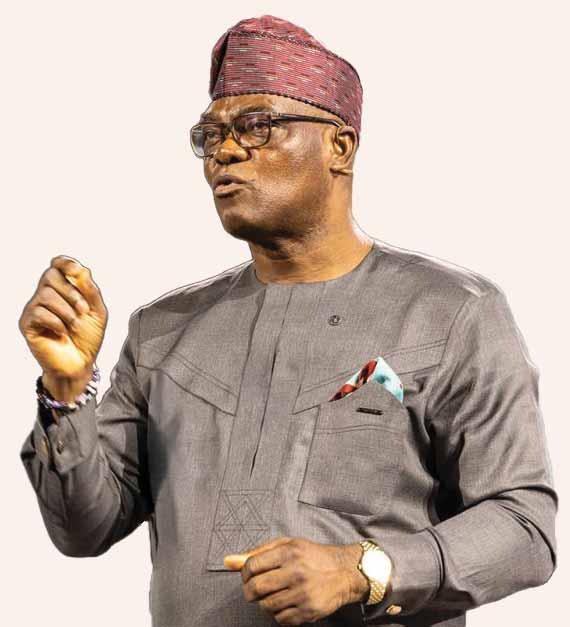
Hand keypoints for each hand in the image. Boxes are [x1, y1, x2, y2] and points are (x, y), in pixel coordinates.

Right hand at [19, 255, 107, 380]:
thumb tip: (81, 269)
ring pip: (45, 294)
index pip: (57, 265)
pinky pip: (38, 312)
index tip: (77, 271)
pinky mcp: (27, 324)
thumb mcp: (97, 312)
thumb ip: (91, 291)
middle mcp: (46, 295)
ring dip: (66, 310)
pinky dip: (56, 322)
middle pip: (50, 275)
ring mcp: (34, 309)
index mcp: (63, 289)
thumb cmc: (88, 338)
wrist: (80, 364)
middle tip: (83, 310)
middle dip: (71, 292)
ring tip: (74, 325)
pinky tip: (62, 333)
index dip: (65, 262)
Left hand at [224, 536, 368, 624]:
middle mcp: (295, 572)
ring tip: (273, 594)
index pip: (251, 566)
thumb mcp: (286, 545)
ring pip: (266, 606)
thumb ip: (257, 552)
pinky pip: (280, 619)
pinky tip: (285, 602)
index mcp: (288, 552)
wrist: (343, 572)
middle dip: (250, 591)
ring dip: (264, 603)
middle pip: (255, 588)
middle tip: (256, 589)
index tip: (249, 575)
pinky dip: (278, 613)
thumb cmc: (311, 556)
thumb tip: (228, 561)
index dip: (245, 573)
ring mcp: (302, 594)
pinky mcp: (308, 611)